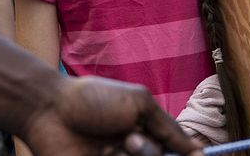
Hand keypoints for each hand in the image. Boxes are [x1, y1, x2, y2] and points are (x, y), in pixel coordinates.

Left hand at [20, 76, 202, 155]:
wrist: (50, 110)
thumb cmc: (94, 99)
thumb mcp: (139, 104)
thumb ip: (169, 129)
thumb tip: (199, 151)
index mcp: (148, 130)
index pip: (178, 150)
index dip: (190, 155)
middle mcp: (135, 150)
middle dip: (151, 153)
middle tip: (131, 139)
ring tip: (113, 148)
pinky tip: (104, 154)